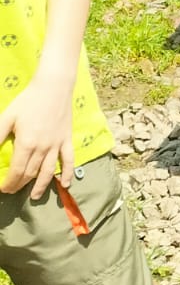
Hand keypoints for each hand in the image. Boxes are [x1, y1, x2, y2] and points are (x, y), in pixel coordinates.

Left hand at [0, 74, 74, 196]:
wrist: (53, 88)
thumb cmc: (28, 101)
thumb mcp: (7, 117)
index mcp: (26, 143)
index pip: (16, 170)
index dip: (9, 182)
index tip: (3, 188)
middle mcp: (43, 148)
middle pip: (30, 173)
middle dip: (19, 184)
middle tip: (12, 190)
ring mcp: (57, 146)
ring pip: (48, 171)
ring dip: (41, 186)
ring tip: (33, 196)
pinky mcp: (67, 141)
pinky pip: (69, 161)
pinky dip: (68, 174)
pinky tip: (66, 185)